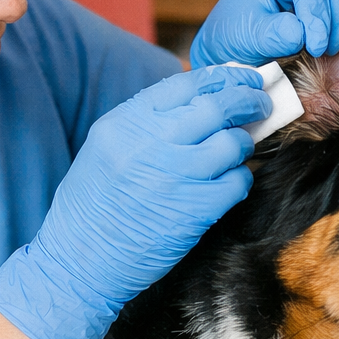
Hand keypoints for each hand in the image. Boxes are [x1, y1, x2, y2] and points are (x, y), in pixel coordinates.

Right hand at [0, 66, 270, 338]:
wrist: (80, 261)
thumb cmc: (93, 204)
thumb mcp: (106, 146)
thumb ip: (148, 120)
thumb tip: (201, 100)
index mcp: (125, 123)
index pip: (187, 83)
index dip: (223, 77)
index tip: (241, 78)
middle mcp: (151, 144)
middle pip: (217, 106)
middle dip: (246, 101)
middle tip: (257, 105)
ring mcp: (174, 177)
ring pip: (232, 144)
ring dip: (242, 144)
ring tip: (236, 150)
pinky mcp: (194, 211)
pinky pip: (236, 182)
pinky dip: (239, 179)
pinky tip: (228, 183)